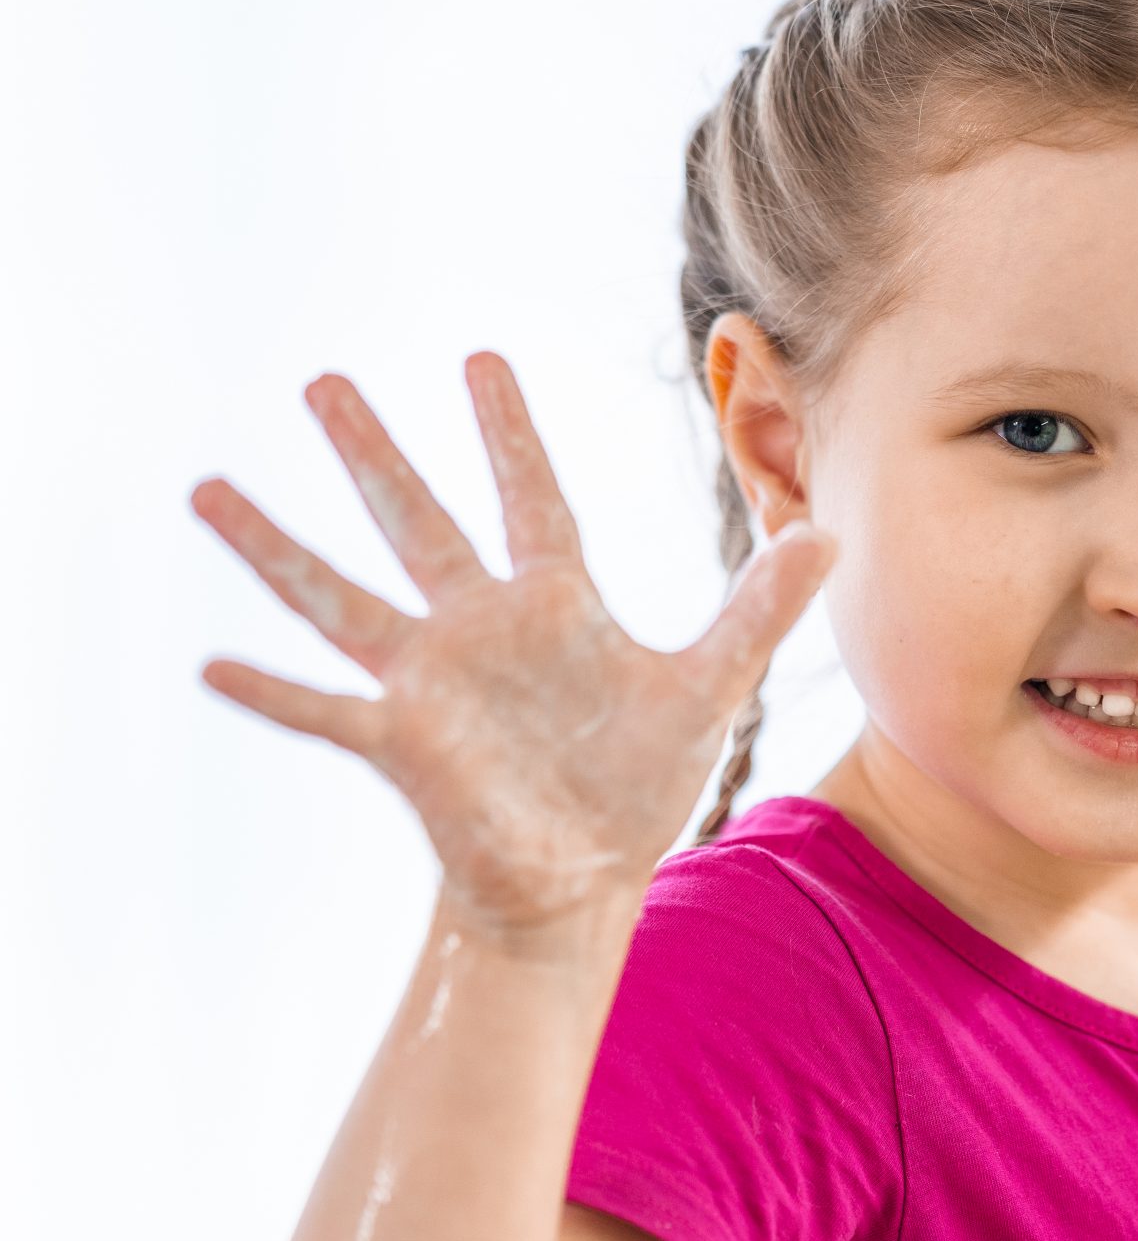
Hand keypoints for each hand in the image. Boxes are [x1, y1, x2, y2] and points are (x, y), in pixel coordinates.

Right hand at [191, 353, 835, 937]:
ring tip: (206, 486)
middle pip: (417, 522)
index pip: (531, 498)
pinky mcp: (404, 745)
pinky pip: (325, 711)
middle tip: (322, 380)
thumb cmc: (634, 783)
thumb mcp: (711, 688)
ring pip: (341, 596)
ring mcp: (431, 683)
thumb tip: (829, 534)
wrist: (583, 881)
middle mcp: (479, 628)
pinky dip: (272, 691)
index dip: (508, 433)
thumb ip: (760, 611)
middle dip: (372, 453)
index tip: (480, 359)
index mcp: (552, 604)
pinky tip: (211, 665)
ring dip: (275, 547)